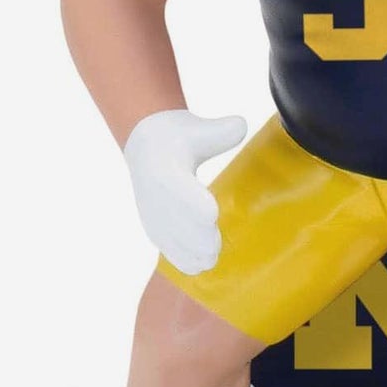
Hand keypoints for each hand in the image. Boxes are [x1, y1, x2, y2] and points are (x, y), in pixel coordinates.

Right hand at [121, 109, 246, 273]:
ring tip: (214, 253)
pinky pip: (171, 253)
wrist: (146, 148)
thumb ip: (222, 130)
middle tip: (220, 240)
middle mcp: (155, 198)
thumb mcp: (199, 128)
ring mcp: (153, 216)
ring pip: (177, 246)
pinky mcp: (154, 229)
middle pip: (182, 229)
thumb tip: (240, 125)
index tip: (213, 214)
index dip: (199, 210)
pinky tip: (203, 261)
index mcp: (165, 171)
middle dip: (203, 239)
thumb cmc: (179, 137)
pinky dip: (188, 261)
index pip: (182, 196)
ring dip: (197, 253)